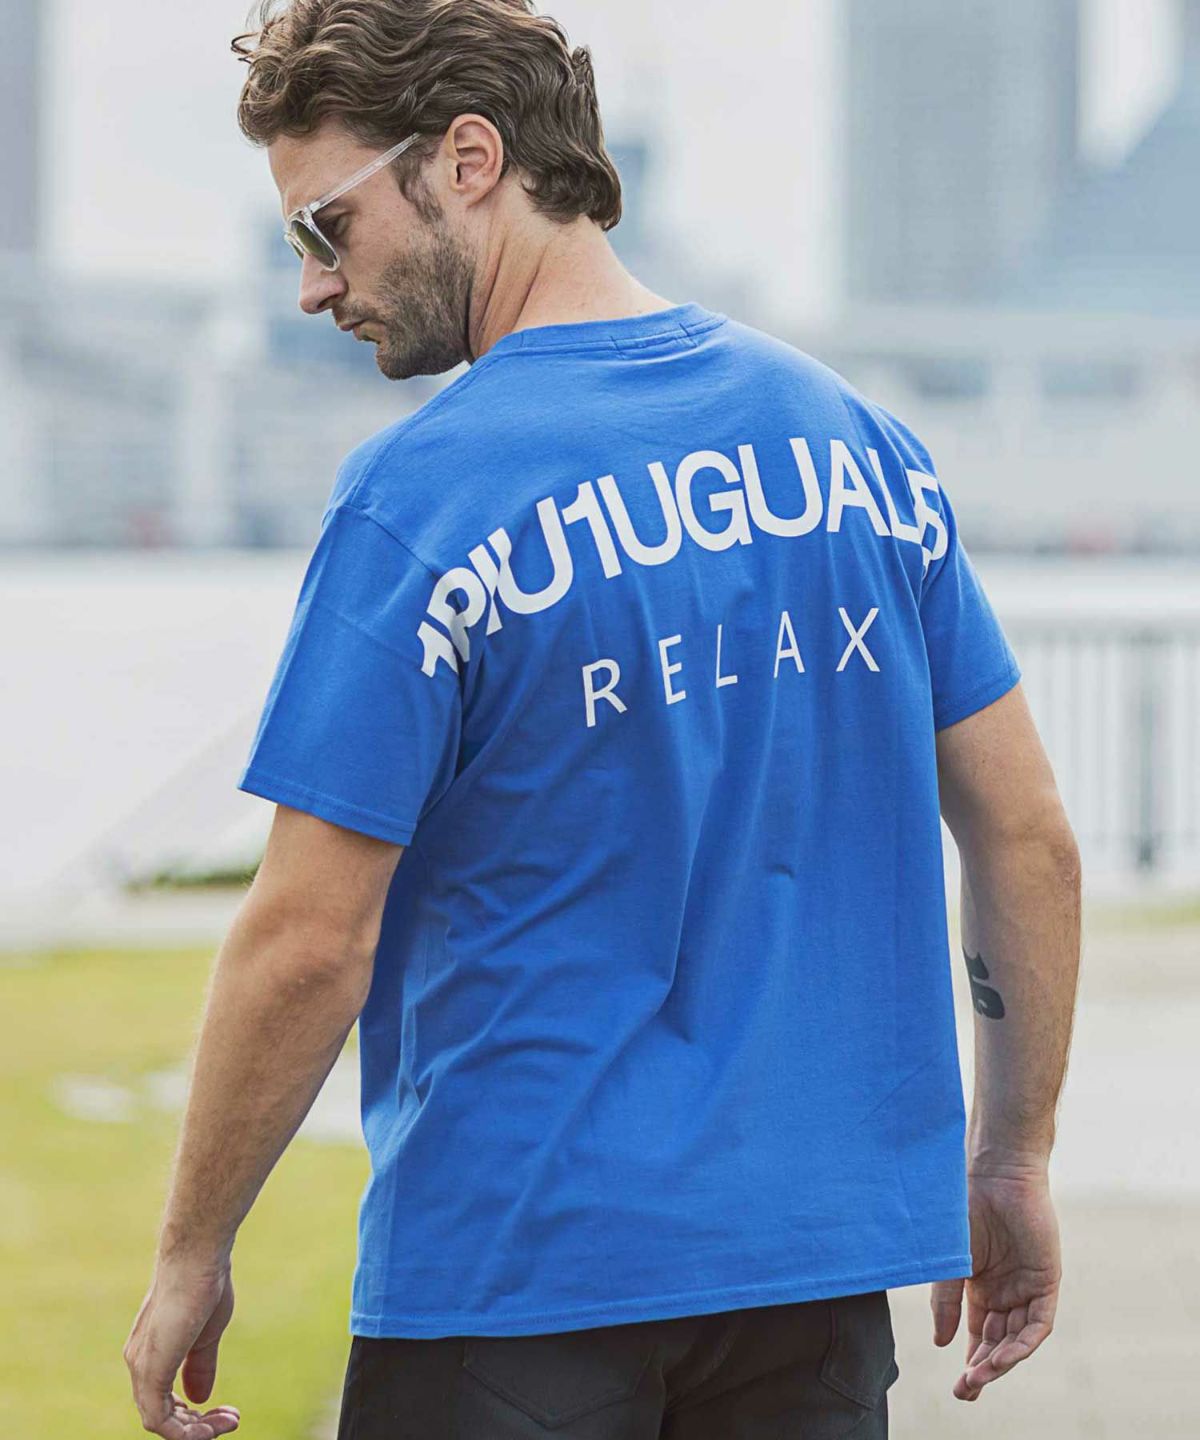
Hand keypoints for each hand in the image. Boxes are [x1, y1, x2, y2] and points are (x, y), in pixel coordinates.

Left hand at [123, 1258, 240, 1437]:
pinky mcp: (151, 1372)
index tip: (228, 1411)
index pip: (164, 1399)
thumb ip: (199, 1366)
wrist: (197, 1258)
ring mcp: (142, 1369)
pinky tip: (211, 1426)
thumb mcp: (206, 1334)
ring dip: (197, 1431)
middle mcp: (139, 1363)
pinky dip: (185, 1432)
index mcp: (149, 1352)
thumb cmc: (203, 1285)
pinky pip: (160, 1421)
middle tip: (232, 1420)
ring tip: (230, 1422)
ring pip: (161, 1422)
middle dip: (199, 1426)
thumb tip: (199, 1400)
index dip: (194, 1415)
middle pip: (163, 1414)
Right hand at [929, 1165, 1060, 1401]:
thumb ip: (945, 1301)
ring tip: (980, 1376)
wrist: (995, 1176)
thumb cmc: (966, 1209)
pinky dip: (1022, 1342)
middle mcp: (1005, 1292)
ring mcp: (1026, 1288)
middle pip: (996, 1343)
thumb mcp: (950, 1263)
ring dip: (1000, 1360)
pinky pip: (1038, 1323)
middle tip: (966, 1391)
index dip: (970, 1362)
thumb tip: (940, 1343)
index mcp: (980, 1287)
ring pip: (1017, 1338)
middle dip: (983, 1369)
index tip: (958, 1388)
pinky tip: (1003, 1356)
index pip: (977, 1335)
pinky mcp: (1046, 1282)